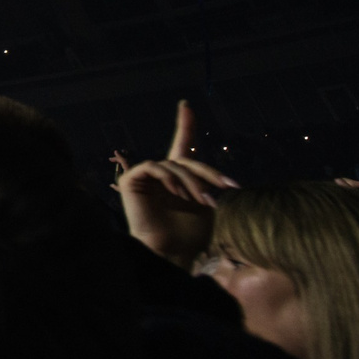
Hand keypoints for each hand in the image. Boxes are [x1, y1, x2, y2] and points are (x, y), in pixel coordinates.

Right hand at [115, 100, 237, 266]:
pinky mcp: (132, 180)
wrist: (171, 252)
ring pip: (174, 165)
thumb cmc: (190, 235)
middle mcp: (161, 174)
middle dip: (208, 171)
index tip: (186, 106)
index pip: (181, 145)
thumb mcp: (206, 204)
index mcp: (178, 178)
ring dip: (194, 181)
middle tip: (226, 186)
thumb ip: (205, 183)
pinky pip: (155, 167)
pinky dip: (170, 178)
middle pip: (186, 159)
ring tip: (204, 201)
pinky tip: (179, 193)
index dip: (185, 125)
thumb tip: (217, 174)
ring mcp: (145, 177)